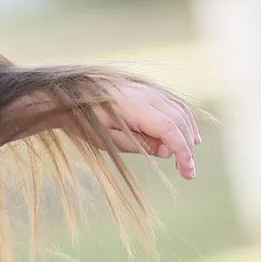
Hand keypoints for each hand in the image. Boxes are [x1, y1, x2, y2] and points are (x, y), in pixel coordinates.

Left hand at [84, 79, 200, 179]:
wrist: (70, 94)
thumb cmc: (85, 120)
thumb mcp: (107, 140)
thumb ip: (139, 145)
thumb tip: (167, 151)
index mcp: (136, 107)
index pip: (170, 130)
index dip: (182, 152)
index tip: (188, 173)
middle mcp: (147, 94)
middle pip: (179, 121)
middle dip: (187, 147)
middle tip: (187, 171)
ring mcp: (149, 89)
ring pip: (180, 110)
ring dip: (189, 132)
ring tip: (190, 154)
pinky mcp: (148, 89)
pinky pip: (174, 102)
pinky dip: (183, 118)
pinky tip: (186, 132)